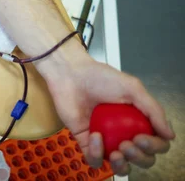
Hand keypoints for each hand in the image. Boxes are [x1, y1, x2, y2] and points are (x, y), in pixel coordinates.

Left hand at [46, 55, 174, 175]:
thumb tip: (169, 135)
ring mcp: (106, 139)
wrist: (70, 75)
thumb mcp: (133, 88)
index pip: (156, 143)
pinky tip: (95, 136)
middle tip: (129, 144)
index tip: (142, 137)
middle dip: (140, 158)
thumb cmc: (99, 77)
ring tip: (118, 151)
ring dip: (122, 165)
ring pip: (121, 165)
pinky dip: (96, 154)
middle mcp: (124, 132)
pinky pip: (94, 159)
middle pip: (142, 158)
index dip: (154, 147)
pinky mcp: (86, 142)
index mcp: (139, 120)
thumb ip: (153, 110)